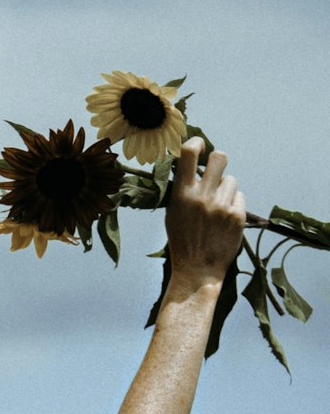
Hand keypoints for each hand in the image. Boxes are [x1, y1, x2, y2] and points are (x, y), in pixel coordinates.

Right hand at [164, 137, 245, 286]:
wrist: (197, 270)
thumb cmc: (183, 240)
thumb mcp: (173, 213)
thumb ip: (182, 189)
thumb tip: (191, 165)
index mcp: (181, 194)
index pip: (189, 153)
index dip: (196, 143)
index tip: (199, 145)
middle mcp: (202, 197)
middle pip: (220, 157)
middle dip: (219, 160)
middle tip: (216, 172)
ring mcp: (221, 206)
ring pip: (231, 180)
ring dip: (226, 190)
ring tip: (217, 208)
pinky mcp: (237, 216)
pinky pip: (239, 197)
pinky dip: (234, 205)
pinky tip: (225, 219)